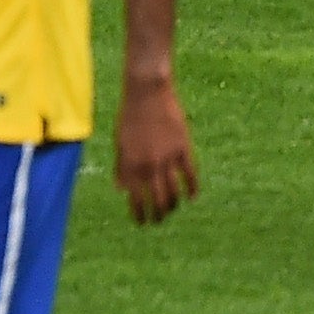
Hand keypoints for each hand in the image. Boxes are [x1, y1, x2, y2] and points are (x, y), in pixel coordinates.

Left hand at [113, 81, 198, 225]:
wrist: (147, 91)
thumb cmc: (130, 116)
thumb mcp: (120, 142)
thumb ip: (121, 167)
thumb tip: (121, 190)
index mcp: (131, 164)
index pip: (135, 199)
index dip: (139, 214)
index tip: (142, 222)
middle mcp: (149, 164)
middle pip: (157, 200)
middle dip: (158, 215)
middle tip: (158, 221)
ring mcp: (167, 157)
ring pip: (174, 192)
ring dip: (173, 206)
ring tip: (172, 210)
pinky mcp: (183, 148)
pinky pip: (190, 175)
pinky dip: (192, 189)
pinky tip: (192, 197)